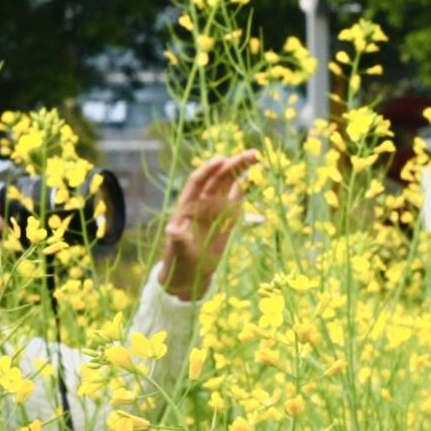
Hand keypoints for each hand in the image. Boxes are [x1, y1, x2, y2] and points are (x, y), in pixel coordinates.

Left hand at [157, 150, 260, 300]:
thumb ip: (179, 239)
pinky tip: (255, 177)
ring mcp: (215, 210)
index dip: (209, 170)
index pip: (198, 182)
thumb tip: (173, 229)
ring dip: (241, 170)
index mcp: (187, 207)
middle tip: (252, 154)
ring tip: (256, 158)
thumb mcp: (179, 253)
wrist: (188, 277)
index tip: (222, 160)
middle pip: (217, 178)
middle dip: (233, 165)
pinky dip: (245, 188)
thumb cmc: (179, 264)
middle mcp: (201, 204)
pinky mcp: (227, 219)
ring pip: (228, 184)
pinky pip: (236, 199)